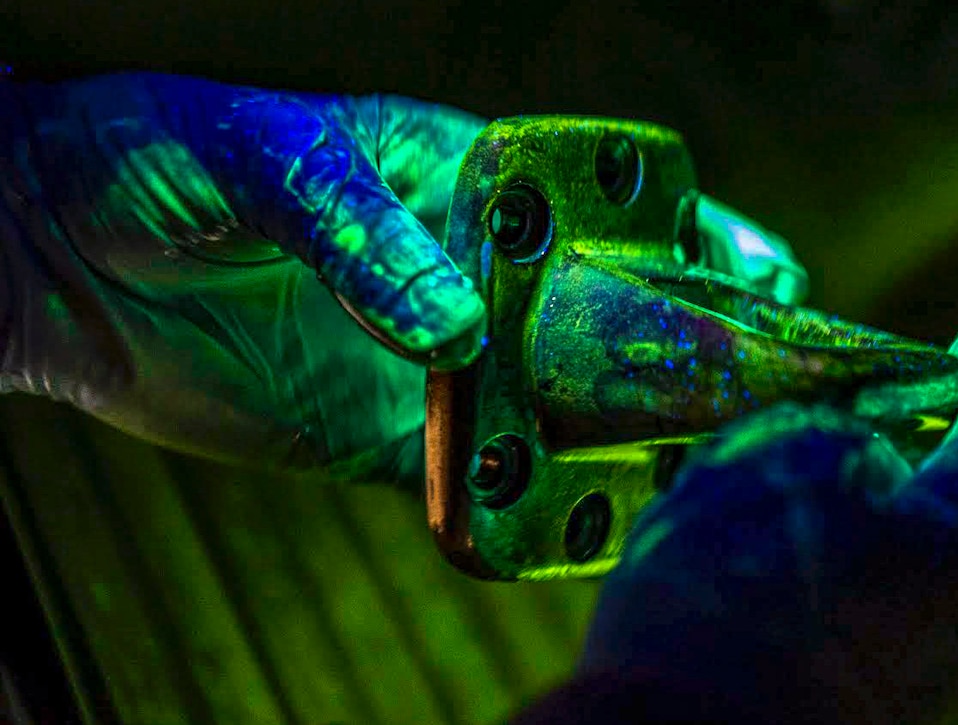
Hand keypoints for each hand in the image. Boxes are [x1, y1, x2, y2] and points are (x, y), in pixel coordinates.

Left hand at [0, 72, 809, 483]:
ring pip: (560, 406)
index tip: (757, 278)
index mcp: (460, 185)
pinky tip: (578, 524)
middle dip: (684, 350)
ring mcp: (439, 363)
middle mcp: (469, 277)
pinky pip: (481, 478)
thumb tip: (458, 325)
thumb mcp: (259, 158)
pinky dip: (527, 506)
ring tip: (689, 469)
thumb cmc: (155, 161)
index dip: (691, 235)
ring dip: (621, 438)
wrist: (58, 263)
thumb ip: (362, 232)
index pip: (602, 206)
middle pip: (607, 314)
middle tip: (755, 392)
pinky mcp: (393, 438)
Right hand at [566, 332, 957, 723]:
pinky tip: (784, 587)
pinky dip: (854, 596)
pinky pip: (891, 637)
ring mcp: (948, 692)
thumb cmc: (726, 609)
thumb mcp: (766, 466)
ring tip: (799, 513)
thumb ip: (828, 437)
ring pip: (928, 581)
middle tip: (866, 432)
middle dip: (920, 466)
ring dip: (878, 536)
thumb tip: (848, 455)